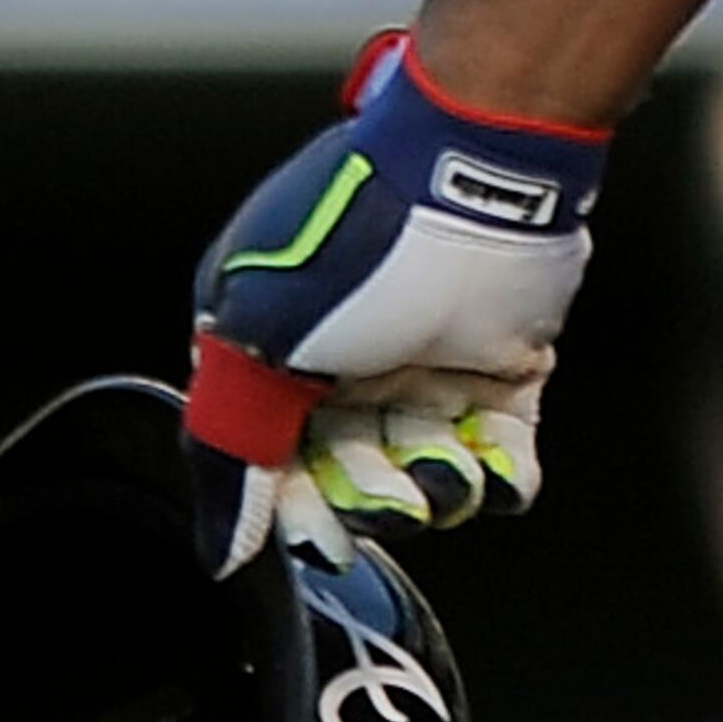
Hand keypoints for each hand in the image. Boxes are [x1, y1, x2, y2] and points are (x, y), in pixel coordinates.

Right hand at [188, 33, 607, 574]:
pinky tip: (498, 468)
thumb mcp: (256, 342)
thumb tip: (220, 549)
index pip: (272, 459)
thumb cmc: (364, 240)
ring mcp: (425, 358)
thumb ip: (228, 447)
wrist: (484, 172)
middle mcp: (347, 355)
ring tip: (448, 466)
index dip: (297, 509)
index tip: (322, 537)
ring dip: (440, 488)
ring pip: (426, 469)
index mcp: (272, 343)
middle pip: (352, 472)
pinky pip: (500, 448)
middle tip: (392, 494)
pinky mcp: (501, 361)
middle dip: (373, 497)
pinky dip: (502, 473)